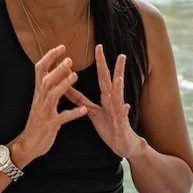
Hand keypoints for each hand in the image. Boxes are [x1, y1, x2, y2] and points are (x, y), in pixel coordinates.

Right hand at [12, 45, 87, 164]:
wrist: (28, 144)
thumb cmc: (38, 122)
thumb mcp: (40, 101)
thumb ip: (48, 87)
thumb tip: (57, 70)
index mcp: (38, 93)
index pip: (40, 70)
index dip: (49, 57)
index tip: (61, 46)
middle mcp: (40, 100)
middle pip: (46, 80)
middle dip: (57, 69)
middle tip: (70, 59)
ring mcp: (44, 112)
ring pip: (52, 95)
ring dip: (63, 85)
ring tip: (76, 76)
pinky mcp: (50, 125)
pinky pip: (62, 118)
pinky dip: (73, 113)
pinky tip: (84, 110)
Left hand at [65, 45, 140, 159]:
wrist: (123, 145)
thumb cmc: (110, 127)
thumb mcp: (93, 112)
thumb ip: (80, 99)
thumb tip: (67, 87)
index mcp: (107, 98)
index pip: (103, 77)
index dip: (101, 62)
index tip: (99, 47)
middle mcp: (115, 102)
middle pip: (114, 82)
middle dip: (115, 68)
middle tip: (119, 54)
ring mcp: (119, 113)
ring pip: (119, 98)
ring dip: (120, 88)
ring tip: (119, 78)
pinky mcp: (121, 125)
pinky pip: (122, 117)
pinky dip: (123, 111)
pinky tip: (125, 106)